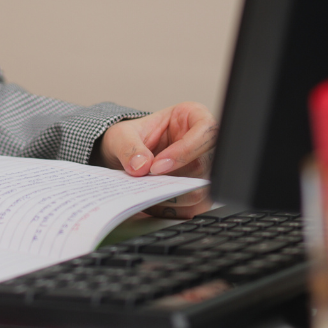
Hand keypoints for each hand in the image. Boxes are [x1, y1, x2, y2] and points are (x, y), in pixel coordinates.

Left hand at [99, 101, 216, 218]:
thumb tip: (141, 166)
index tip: (157, 166)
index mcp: (192, 117)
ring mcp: (203, 170)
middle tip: (148, 184)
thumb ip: (129, 146)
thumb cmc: (128, 138)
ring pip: (202, 190)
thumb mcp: (121, 135)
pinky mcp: (197, 192)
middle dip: (174, 179)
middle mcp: (203, 144)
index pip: (205, 132)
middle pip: (206, 166)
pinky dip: (173, 210)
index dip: (185, 151)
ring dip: (172, 197)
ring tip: (148, 192)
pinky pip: (194, 208)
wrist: (123, 158)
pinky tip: (154, 202)